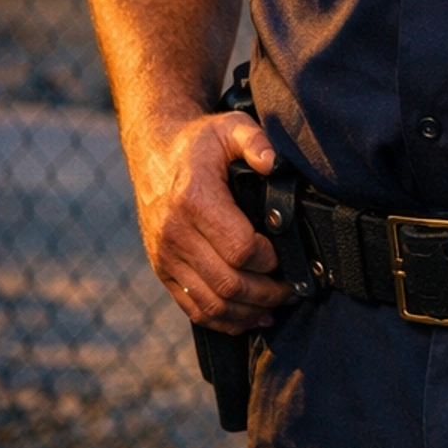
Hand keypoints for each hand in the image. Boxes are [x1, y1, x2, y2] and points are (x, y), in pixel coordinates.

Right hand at [128, 109, 290, 331]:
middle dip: (268, 293)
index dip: (271, 260)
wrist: (153, 152)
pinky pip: (192, 308)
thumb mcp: (230, 127)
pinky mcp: (162, 269)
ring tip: (277, 305)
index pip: (240, 249)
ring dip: (249, 312)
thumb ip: (256, 141)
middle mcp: (175, 233)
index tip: (289, 255)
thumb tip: (274, 163)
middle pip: (228, 283)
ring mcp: (165, 255)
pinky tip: (249, 316)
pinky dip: (224, 320)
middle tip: (293, 290)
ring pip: (211, 303)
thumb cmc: (198, 143)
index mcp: (194, 200)